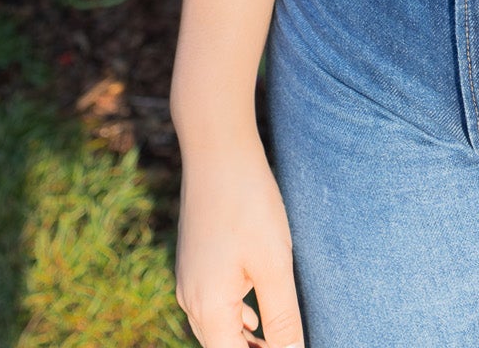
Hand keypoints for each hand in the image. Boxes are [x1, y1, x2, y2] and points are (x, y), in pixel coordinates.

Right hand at [176, 136, 302, 347]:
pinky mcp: (195, 260)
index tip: (290, 347)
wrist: (216, 149)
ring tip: (277, 341)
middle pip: (221, 346)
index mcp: (207, 307)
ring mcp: (188, 279)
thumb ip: (282, 317)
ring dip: (244, 340)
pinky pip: (212, 304)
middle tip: (288, 344)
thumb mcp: (274, 263)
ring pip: (215, 327)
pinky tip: (254, 315)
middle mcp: (190, 299)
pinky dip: (235, 317)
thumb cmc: (248, 203)